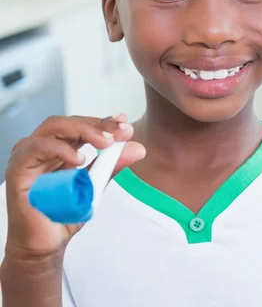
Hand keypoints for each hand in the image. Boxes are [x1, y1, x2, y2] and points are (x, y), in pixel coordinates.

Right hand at [4, 114, 144, 258]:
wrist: (47, 244)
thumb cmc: (64, 212)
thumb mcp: (95, 185)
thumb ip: (112, 165)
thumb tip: (138, 148)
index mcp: (59, 146)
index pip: (81, 125)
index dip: (103, 122)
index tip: (125, 125)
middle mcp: (42, 146)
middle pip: (69, 121)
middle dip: (97, 124)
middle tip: (120, 132)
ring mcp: (27, 155)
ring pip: (54, 127)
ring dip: (83, 131)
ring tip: (105, 143)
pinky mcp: (18, 169)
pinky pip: (37, 148)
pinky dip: (61, 149)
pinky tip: (79, 160)